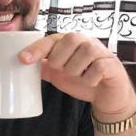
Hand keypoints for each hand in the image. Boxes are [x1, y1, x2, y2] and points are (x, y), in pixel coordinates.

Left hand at [19, 33, 135, 120]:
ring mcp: (102, 53)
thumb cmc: (82, 80)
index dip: (37, 48)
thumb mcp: (58, 74)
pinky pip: (99, 67)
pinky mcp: (113, 66)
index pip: (51, 39)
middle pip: (70, 39)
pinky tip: (89, 82)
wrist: (106, 96)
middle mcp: (87, 42)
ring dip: (76, 69)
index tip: (22, 59)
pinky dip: (90, 78)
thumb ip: (43, 67)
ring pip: (86, 51)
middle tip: (60, 70)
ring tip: (77, 76)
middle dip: (60, 58)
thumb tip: (22, 63)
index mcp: (71, 43)